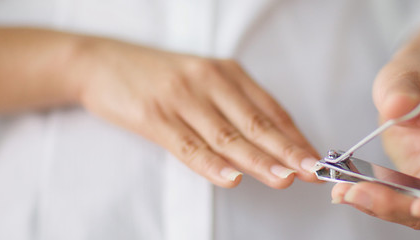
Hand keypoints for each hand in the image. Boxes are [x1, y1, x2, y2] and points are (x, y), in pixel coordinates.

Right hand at [70, 37, 319, 188]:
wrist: (103, 62)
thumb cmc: (160, 77)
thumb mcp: (204, 82)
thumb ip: (235, 108)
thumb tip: (272, 144)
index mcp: (228, 73)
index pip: (272, 111)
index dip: (296, 138)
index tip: (316, 160)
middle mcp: (211, 82)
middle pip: (256, 124)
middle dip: (288, 151)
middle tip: (313, 172)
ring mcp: (183, 98)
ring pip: (228, 137)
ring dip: (259, 161)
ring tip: (284, 178)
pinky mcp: (155, 116)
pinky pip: (188, 145)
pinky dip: (211, 164)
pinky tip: (231, 179)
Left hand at [331, 52, 419, 228]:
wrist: (412, 83)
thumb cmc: (419, 77)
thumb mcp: (407, 73)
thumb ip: (403, 88)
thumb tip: (396, 105)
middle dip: (403, 207)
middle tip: (360, 194)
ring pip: (419, 212)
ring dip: (382, 208)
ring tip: (345, 192)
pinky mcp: (416, 181)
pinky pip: (399, 202)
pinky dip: (373, 201)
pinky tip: (346, 191)